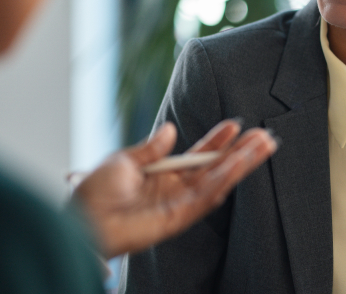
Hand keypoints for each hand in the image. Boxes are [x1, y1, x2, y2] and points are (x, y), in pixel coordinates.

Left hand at [72, 120, 276, 257]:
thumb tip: (171, 130)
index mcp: (165, 174)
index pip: (199, 156)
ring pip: (219, 181)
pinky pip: (207, 196)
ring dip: (242, 163)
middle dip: (242, 152)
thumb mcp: (124, 160)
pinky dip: (225, 178)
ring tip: (264, 145)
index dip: (217, 140)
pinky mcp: (179, 217)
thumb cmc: (94, 193)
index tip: (234, 124)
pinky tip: (241, 162)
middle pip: (217, 168)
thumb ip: (151, 148)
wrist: (80, 220)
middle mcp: (177, 188)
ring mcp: (180, 203)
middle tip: (265, 136)